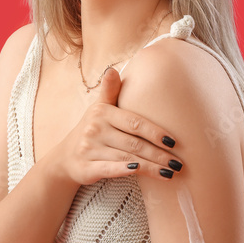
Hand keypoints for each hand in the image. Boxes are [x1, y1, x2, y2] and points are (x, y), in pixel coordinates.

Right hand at [49, 66, 185, 185]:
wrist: (65, 157)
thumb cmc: (92, 130)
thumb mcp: (99, 108)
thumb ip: (109, 91)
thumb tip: (111, 69)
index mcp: (102, 112)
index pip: (135, 123)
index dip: (155, 132)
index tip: (174, 142)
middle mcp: (95, 129)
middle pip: (135, 144)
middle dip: (159, 155)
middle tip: (179, 163)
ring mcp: (90, 149)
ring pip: (128, 159)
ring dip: (152, 167)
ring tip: (171, 173)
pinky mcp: (86, 168)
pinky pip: (110, 169)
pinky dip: (125, 171)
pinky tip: (141, 172)